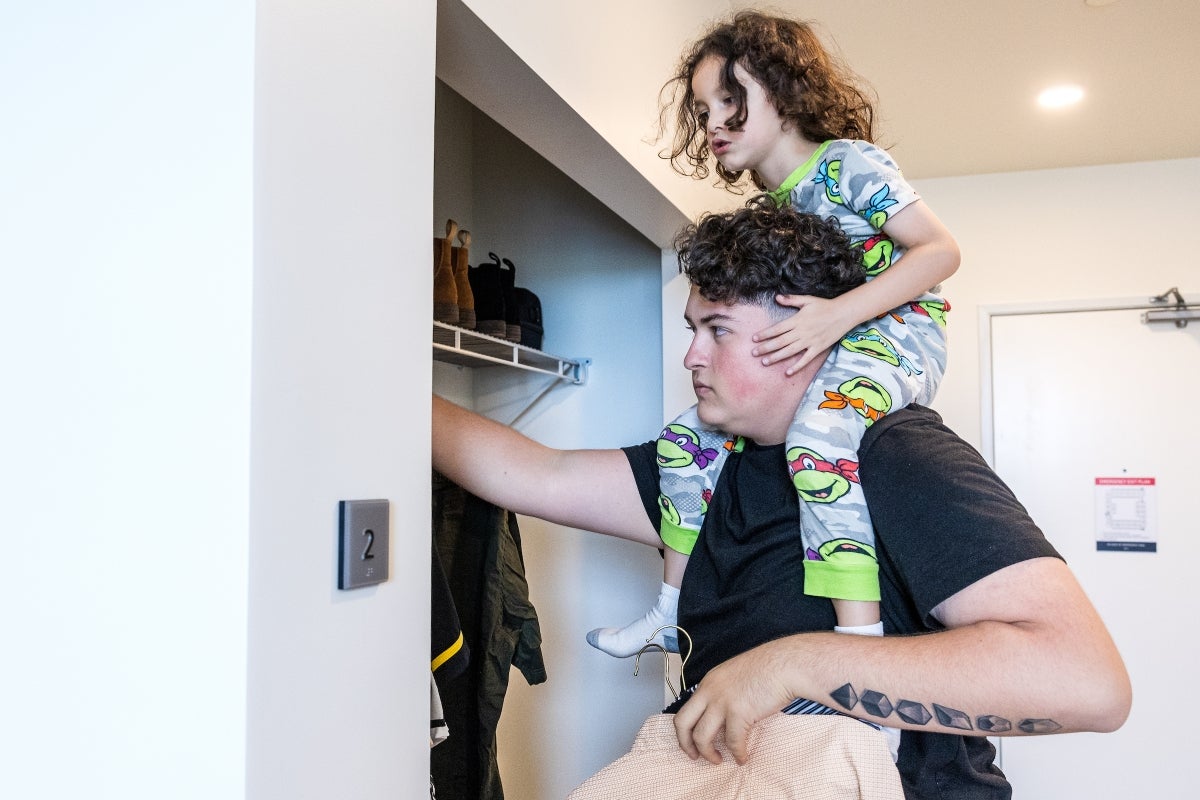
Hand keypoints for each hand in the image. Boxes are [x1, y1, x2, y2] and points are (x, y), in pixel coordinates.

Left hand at [672, 643, 794, 764]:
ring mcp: (722, 702)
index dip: (686, 730)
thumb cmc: (768, 669)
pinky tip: (743, 758)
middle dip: (686, 744)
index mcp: (708, 682)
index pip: (685, 709)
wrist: (785, 664)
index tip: (692, 742)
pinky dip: (737, 754)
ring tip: (719, 760)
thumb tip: (724, 717)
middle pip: (682, 722)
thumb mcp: (735, 676)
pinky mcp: (739, 712)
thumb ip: (725, 693)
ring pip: (701, 737)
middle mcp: (709, 691)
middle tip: (694, 756)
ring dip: (708, 754)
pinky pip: (732, 742)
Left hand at [752, 295, 850, 375]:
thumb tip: (776, 297)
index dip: (765, 334)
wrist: (843, 313)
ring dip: (776, 357)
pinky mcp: (818, 348)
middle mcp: (801, 332)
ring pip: (789, 351)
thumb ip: (791, 299)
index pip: (777, 329)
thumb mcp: (807, 300)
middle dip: (766, 347)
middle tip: (753, 353)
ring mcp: (810, 341)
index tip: (754, 339)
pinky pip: (806, 359)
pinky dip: (797, 366)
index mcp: (797, 320)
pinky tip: (787, 372)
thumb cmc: (824, 305)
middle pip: (780, 341)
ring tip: (764, 362)